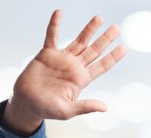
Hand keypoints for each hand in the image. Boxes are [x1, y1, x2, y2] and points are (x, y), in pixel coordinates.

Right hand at [3, 9, 127, 135]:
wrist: (26, 103)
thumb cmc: (46, 109)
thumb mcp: (67, 111)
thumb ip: (85, 107)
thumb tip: (104, 107)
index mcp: (81, 79)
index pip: (101, 66)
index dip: (113, 57)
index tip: (124, 47)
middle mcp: (74, 67)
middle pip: (94, 50)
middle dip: (105, 39)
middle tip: (117, 28)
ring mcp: (61, 59)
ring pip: (79, 41)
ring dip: (89, 30)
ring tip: (99, 18)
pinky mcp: (47, 54)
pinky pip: (52, 36)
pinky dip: (55, 25)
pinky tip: (59, 13)